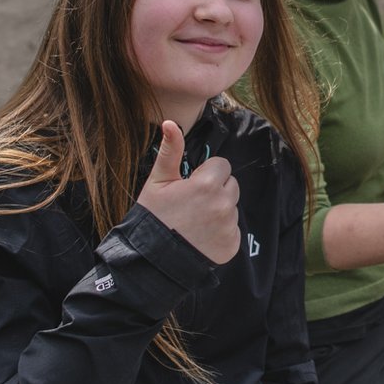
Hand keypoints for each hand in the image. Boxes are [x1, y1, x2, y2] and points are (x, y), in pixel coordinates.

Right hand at [136, 120, 239, 262]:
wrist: (151, 260)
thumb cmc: (153, 217)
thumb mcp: (157, 181)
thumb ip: (170, 151)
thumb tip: (170, 122)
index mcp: (208, 184)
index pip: (222, 165)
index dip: (205, 174)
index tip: (190, 186)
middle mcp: (224, 204)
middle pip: (230, 185)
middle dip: (215, 190)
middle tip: (192, 204)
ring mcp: (229, 226)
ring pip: (231, 207)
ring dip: (218, 211)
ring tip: (194, 222)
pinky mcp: (232, 245)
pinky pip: (232, 230)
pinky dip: (221, 232)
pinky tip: (201, 237)